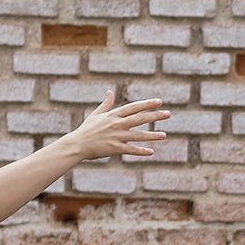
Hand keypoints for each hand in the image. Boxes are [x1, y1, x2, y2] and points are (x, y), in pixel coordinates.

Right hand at [54, 91, 168, 161]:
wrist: (77, 145)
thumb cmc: (86, 130)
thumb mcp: (96, 115)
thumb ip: (106, 104)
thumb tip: (110, 92)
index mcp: (113, 115)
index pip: (134, 107)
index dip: (147, 104)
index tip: (159, 102)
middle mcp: (117, 124)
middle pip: (140, 118)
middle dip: (155, 116)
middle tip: (168, 114)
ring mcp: (116, 136)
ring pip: (138, 135)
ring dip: (152, 135)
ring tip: (164, 135)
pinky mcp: (114, 148)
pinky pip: (131, 150)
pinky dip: (141, 151)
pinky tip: (151, 152)